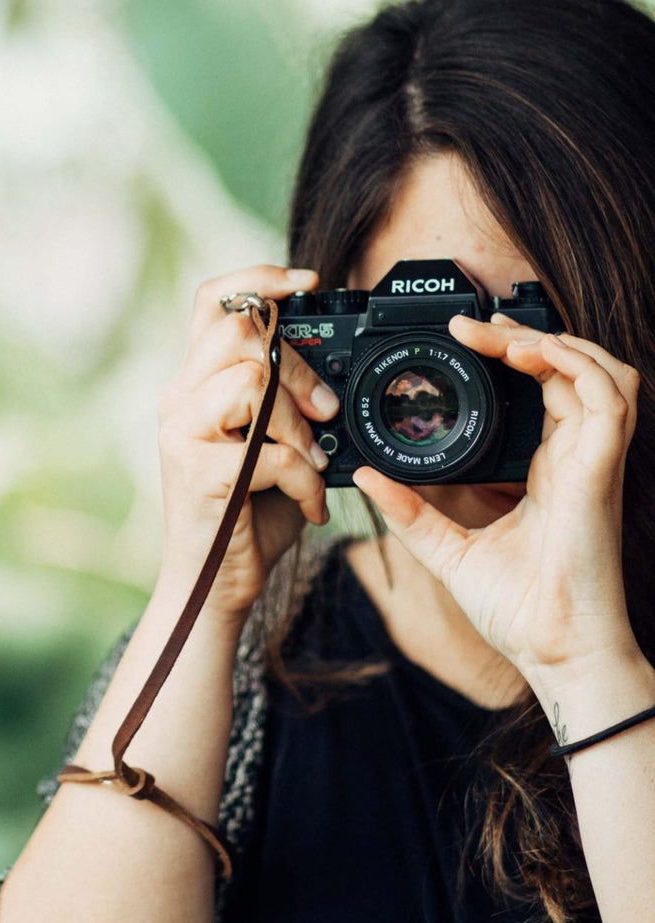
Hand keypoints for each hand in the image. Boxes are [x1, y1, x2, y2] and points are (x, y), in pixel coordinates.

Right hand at [157, 265, 339, 620]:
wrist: (213, 586)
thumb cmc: (247, 514)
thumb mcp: (269, 443)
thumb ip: (283, 400)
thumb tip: (334, 367)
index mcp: (194, 384)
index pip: (211, 300)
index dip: (258, 278)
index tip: (308, 282)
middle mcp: (178, 400)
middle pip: (239, 330)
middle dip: (299, 366)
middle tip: (325, 411)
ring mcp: (182, 435)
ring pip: (251, 380)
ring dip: (300, 424)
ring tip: (313, 461)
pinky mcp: (200, 475)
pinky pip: (270, 452)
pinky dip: (305, 480)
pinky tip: (309, 504)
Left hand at [351, 311, 641, 673]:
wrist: (553, 651)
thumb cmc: (517, 612)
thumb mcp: (447, 550)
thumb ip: (410, 512)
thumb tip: (369, 478)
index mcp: (548, 472)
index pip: (546, 392)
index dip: (517, 356)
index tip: (467, 339)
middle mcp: (577, 460)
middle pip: (573, 371)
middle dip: (527, 336)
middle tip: (473, 325)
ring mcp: (593, 463)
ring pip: (602, 373)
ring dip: (555, 342)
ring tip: (501, 335)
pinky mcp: (599, 472)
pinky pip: (607, 400)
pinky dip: (574, 366)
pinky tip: (530, 355)